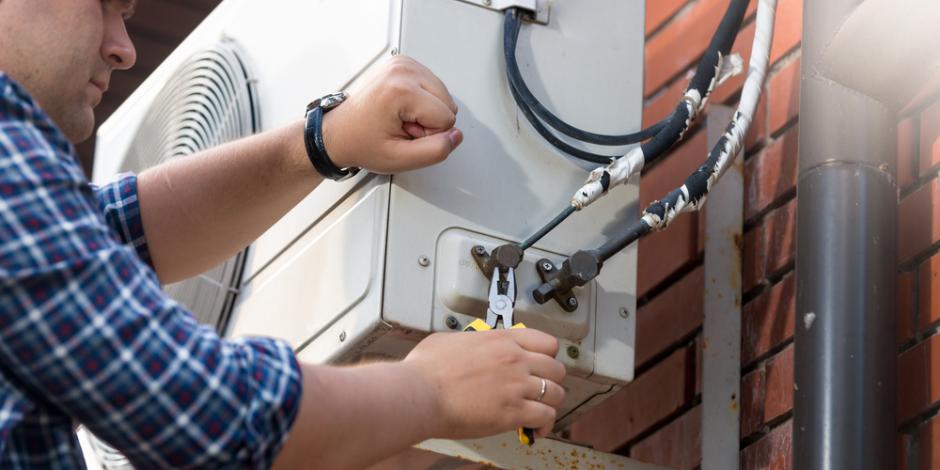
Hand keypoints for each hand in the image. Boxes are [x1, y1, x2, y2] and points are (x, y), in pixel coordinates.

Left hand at [321, 55, 462, 173]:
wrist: (338, 132)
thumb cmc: (361, 142)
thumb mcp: (399, 159)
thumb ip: (435, 151)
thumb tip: (455, 137)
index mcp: (400, 90)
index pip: (446, 118)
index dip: (428, 135)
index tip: (403, 133)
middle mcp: (402, 70)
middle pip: (447, 103)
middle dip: (428, 121)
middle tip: (401, 127)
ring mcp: (402, 63)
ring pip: (443, 95)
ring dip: (424, 111)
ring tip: (399, 118)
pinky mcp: (404, 63)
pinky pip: (433, 86)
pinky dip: (420, 100)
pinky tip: (400, 108)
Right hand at [402, 329, 566, 439]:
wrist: (419, 392)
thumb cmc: (425, 369)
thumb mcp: (449, 340)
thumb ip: (469, 342)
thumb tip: (467, 347)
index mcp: (501, 340)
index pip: (546, 342)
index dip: (548, 355)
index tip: (543, 364)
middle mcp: (515, 360)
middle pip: (556, 368)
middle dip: (551, 380)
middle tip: (541, 389)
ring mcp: (516, 386)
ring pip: (556, 393)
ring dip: (550, 403)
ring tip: (539, 410)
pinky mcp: (512, 412)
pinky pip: (545, 417)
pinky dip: (544, 425)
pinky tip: (536, 429)